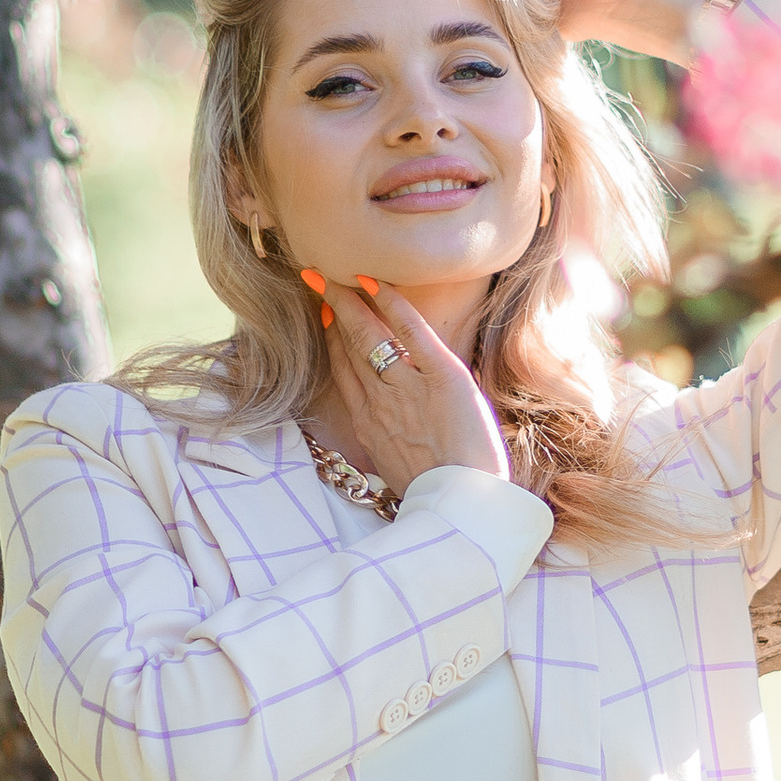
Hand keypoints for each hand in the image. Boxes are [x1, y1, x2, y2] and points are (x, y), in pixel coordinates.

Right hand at [311, 274, 509, 492]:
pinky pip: (410, 332)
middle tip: (317, 278)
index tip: (326, 315)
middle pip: (348, 345)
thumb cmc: (438, 492)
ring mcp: (407, 387)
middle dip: (331, 308)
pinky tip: (373, 283)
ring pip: (369, 335)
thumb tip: (384, 428)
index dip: (332, 339)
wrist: (463, 505)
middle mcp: (379, 401)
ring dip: (351, 301)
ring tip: (338, 275)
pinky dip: (391, 304)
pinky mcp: (441, 376)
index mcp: (368, 424)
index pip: (343, 370)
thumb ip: (386, 439)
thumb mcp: (396, 468)